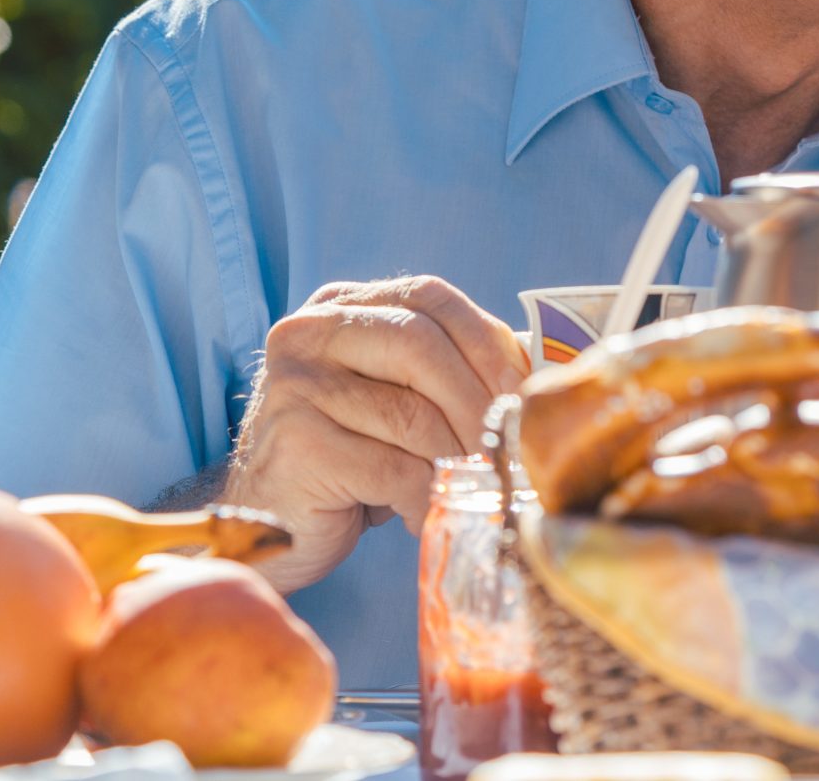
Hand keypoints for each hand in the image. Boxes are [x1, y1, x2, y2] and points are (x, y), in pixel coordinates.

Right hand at [224, 275, 528, 591]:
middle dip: (478, 402)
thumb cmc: (353, 456)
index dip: (487, 341)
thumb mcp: (403, 397)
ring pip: (410, 413)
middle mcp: (309, 332)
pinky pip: (390, 468)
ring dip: (457, 457)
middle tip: (507, 447)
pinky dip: (425, 496)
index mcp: (342, 304)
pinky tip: (427, 514)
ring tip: (474, 486)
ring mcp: (294, 384)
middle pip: (420, 346)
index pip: (429, 297)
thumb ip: (455, 370)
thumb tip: (544, 368)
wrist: (274, 522)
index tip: (523, 391)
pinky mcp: (294, 444)